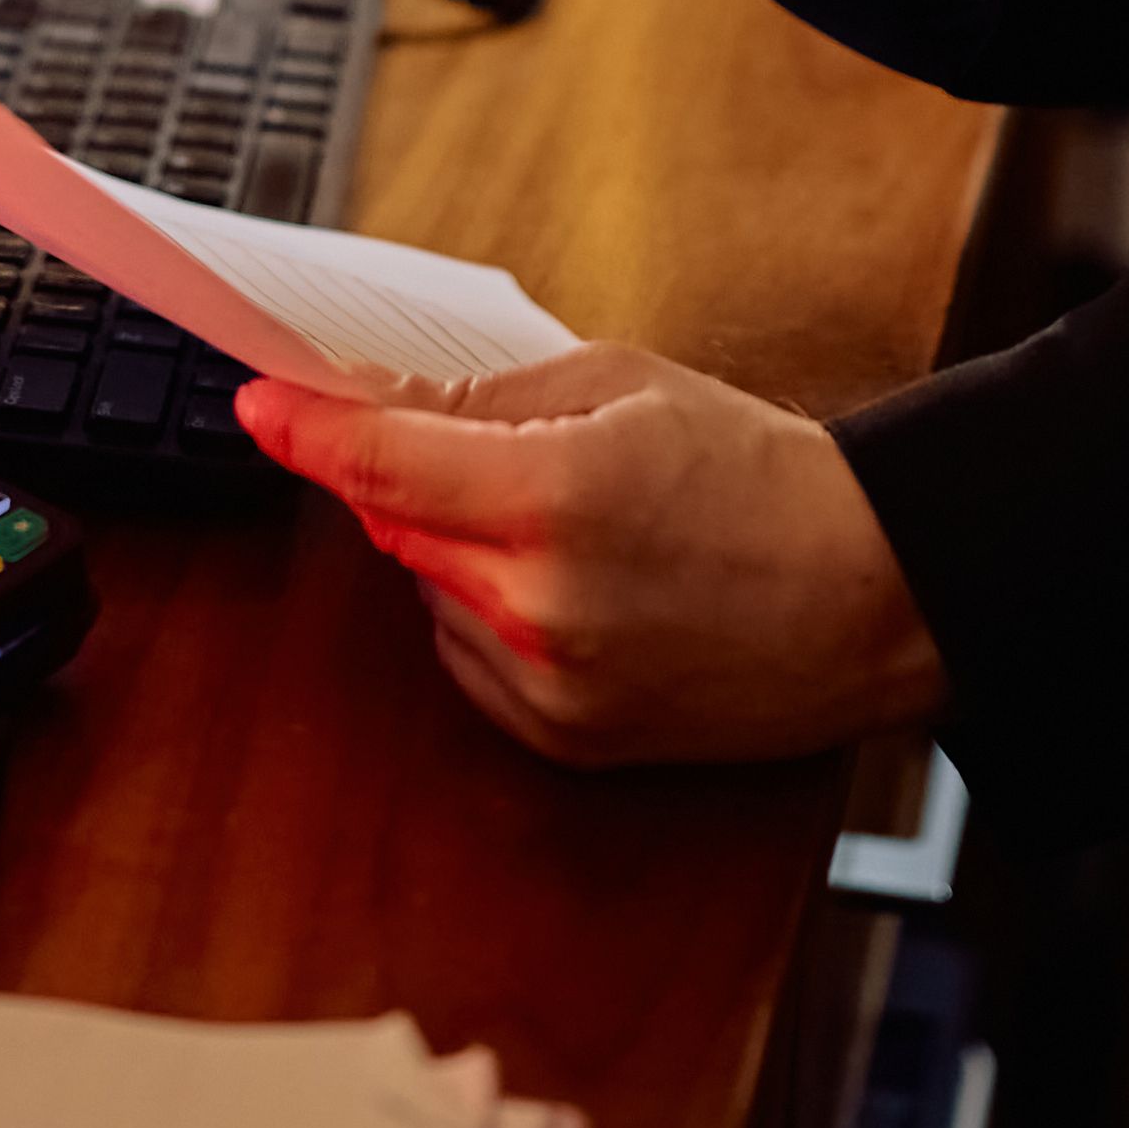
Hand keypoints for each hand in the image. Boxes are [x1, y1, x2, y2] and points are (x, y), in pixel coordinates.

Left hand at [240, 342, 949, 765]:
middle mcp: (539, 606)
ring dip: (454, 546)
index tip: (258, 405)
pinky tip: (571, 583)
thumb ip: (480, 398)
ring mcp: (549, 688)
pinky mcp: (564, 741)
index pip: (380, 464)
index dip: (305, 431)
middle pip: (395, 526)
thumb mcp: (623, 386)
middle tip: (464, 437)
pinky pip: (467, 657)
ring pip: (428, 592)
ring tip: (568, 518)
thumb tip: (368, 397)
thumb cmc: (761, 474)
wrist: (870, 595)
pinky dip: (486, 610)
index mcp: (556, 499)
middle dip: (403, 475)